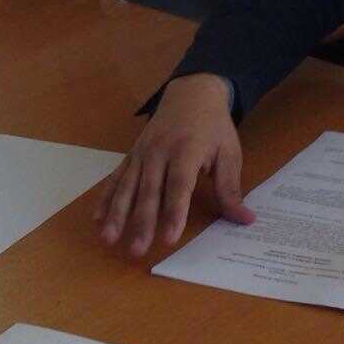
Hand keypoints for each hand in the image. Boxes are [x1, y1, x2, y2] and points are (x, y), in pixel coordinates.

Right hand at [93, 73, 253, 256]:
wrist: (192, 93)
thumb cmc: (214, 127)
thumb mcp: (230, 153)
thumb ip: (231, 188)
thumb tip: (246, 220)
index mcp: (188, 150)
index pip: (179, 185)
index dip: (174, 212)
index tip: (170, 238)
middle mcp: (160, 152)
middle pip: (149, 191)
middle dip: (141, 222)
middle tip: (137, 250)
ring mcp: (142, 153)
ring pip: (127, 186)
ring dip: (116, 214)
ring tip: (108, 239)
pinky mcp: (131, 155)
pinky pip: (116, 178)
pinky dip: (106, 198)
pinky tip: (97, 219)